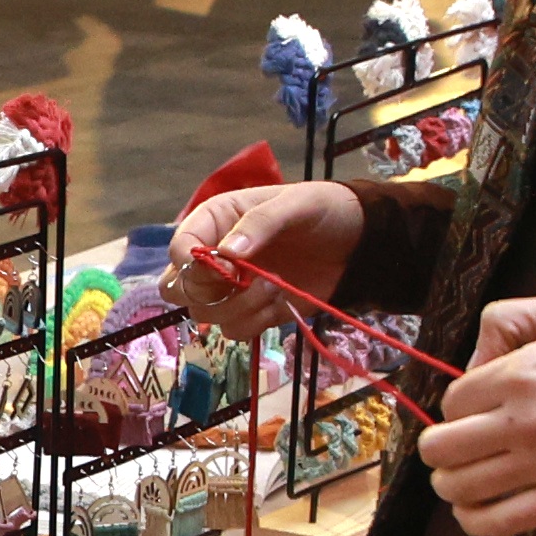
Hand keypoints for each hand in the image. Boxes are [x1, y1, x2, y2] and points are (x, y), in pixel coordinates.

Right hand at [168, 178, 363, 336]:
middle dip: (208, 292)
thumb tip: (226, 253)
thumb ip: (261, 223)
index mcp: (215, 221)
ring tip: (274, 286)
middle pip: (178, 289)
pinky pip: (232, 330)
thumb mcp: (297, 205)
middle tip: (244, 281)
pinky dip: (254, 322)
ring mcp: (230, 288)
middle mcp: (214, 256)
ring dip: (238, 307)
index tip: (228, 267)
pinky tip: (279, 301)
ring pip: (203, 315)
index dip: (194, 265)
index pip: (179, 250)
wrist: (356, 240)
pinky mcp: (251, 312)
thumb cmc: (323, 210)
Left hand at [418, 288, 535, 535]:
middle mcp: (524, 422)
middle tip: (459, 445)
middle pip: (441, 449)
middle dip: (441, 447)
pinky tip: (476, 509)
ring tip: (465, 476)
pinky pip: (498, 523)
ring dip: (452, 483)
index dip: (457, 405)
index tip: (477, 407)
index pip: (451, 402)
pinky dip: (474, 520)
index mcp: (520, 374)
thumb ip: (507, 320)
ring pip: (460, 487)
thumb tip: (473, 364)